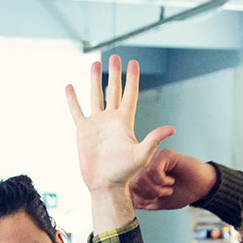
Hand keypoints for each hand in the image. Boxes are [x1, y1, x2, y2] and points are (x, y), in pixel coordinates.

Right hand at [67, 55, 175, 192]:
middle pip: (113, 90)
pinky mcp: (83, 131)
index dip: (132, 78)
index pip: (130, 94)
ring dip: (95, 80)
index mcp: (125, 121)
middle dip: (114, 73)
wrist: (105, 184)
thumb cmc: (125, 172)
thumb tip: (172, 128)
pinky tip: (70, 87)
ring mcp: (97, 124)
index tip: (133, 62)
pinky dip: (73, 99)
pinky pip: (77, 111)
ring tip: (95, 64)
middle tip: (115, 57)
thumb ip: (154, 138)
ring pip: (95, 96)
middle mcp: (111, 119)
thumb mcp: (142, 154)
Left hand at [130, 149, 219, 211]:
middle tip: (160, 195)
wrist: (201, 188)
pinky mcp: (165, 154)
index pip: (129, 185)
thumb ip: (142, 201)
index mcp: (143, 174)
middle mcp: (147, 163)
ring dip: (155, 188)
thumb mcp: (157, 201)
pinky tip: (170, 181)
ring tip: (167, 189)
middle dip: (147, 193)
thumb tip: (127, 203)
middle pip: (133, 181)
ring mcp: (155, 157)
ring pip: (142, 175)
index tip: (151, 201)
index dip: (137, 197)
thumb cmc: (181, 193)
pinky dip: (161, 180)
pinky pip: (154, 169)